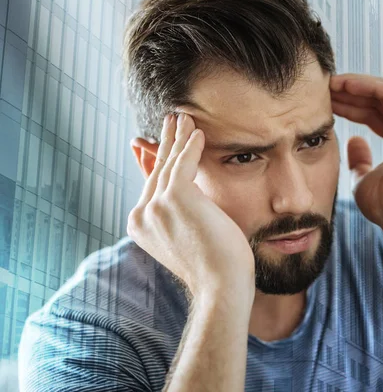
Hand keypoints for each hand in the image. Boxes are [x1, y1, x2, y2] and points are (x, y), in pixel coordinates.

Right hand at [127, 113, 254, 301]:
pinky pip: (185, 163)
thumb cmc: (214, 265)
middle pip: (157, 170)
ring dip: (180, 137)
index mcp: (140, 226)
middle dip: (166, 143)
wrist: (221, 285)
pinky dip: (192, 145)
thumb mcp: (190, 233)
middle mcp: (142, 215)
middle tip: (172, 120)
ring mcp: (156, 206)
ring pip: (170, 163)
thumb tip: (181, 188)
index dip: (157, 160)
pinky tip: (198, 132)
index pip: (151, 184)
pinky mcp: (176, 197)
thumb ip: (179, 210)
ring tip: (186, 118)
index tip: (161, 143)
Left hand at [330, 74, 382, 236]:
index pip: (375, 115)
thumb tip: (354, 141)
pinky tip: (344, 85)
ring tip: (330, 84)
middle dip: (350, 94)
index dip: (350, 107)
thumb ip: (360, 160)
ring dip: (356, 86)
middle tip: (324, 88)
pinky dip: (366, 86)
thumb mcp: (364, 178)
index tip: (326, 103)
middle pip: (378, 101)